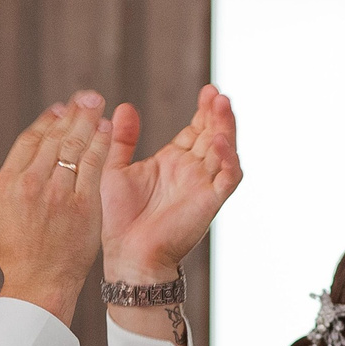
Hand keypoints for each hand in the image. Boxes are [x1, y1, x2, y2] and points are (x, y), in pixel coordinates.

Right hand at [0, 91, 105, 323]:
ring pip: (74, 146)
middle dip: (72, 112)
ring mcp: (59, 194)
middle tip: (86, 95)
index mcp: (9, 183)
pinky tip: (106, 129)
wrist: (39, 283)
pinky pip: (93, 166)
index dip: (46, 120)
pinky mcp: (84, 205)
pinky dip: (100, 144)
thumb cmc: (11, 252)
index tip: (59, 108)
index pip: (30, 140)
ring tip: (97, 103)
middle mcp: (33, 183)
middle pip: (55, 137)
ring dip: (88, 121)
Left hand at [100, 83, 242, 283]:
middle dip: (217, 113)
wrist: (126, 255)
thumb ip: (123, 140)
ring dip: (227, 128)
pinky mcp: (209, 203)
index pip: (196, 129)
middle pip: (214, 134)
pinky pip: (228, 179)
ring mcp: (203, 186)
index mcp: (173, 162)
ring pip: (225, 151)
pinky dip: (228, 161)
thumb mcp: (116, 170)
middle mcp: (192, 171)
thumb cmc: (118, 219)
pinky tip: (220, 143)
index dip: (204, 110)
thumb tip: (126, 106)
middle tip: (216, 92)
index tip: (207, 90)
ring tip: (222, 105)